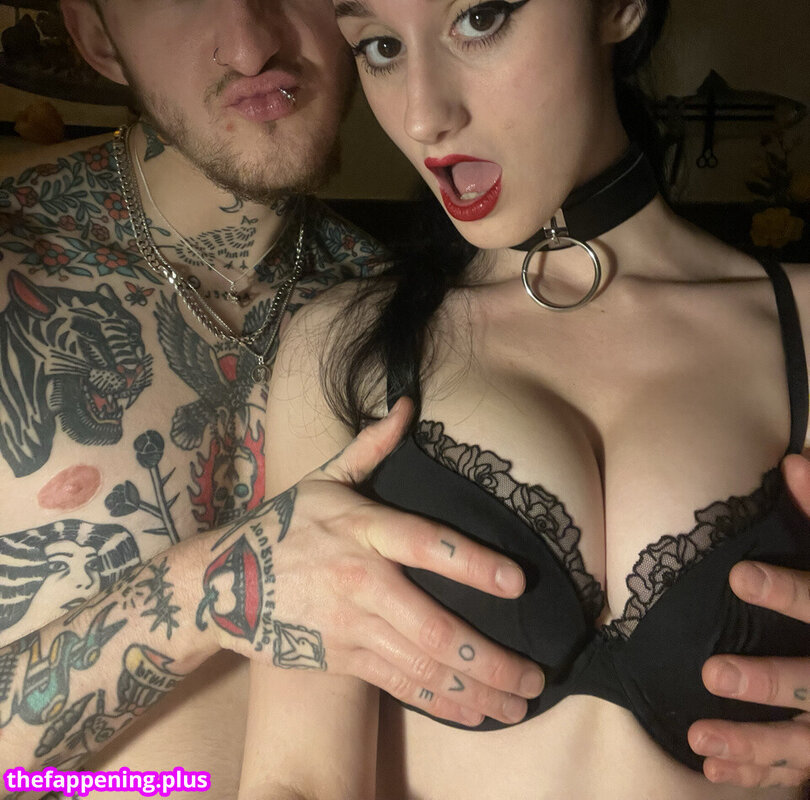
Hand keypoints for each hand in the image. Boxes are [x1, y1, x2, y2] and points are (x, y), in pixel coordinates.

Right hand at [196, 398, 544, 726]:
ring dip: (475, 689)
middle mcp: (359, 580)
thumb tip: (408, 405)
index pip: (423, 544)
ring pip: (421, 666)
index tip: (517, 582)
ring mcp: (350, 626)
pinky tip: (476, 713)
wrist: (220, 583)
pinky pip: (398, 687)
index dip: (471, 563)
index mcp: (360, 528)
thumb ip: (371, 446)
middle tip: (536, 676)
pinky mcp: (340, 659)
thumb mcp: (323, 479)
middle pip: (431, 626)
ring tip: (520, 705)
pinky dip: (440, 704)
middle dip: (489, 656)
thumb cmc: (282, 525)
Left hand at [688, 453, 809, 786]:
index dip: (788, 593)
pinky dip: (762, 772)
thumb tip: (791, 462)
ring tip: (700, 738)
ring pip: (808, 744)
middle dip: (770, 681)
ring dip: (754, 746)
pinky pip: (804, 770)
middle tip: (713, 672)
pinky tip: (715, 771)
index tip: (739, 575)